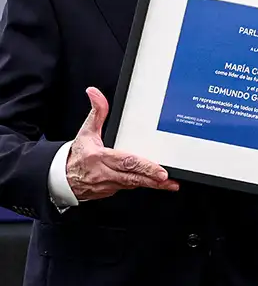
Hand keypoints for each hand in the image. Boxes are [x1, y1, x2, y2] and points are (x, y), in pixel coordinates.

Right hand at [65, 87, 179, 201]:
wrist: (61, 177)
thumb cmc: (77, 154)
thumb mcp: (86, 131)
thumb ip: (97, 112)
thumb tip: (95, 93)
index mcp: (100, 157)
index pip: (127, 162)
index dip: (145, 167)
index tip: (160, 171)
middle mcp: (104, 173)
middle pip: (133, 178)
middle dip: (153, 180)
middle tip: (169, 180)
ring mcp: (108, 185)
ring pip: (133, 185)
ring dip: (151, 185)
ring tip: (168, 184)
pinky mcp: (110, 191)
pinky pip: (128, 188)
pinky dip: (140, 184)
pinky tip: (153, 183)